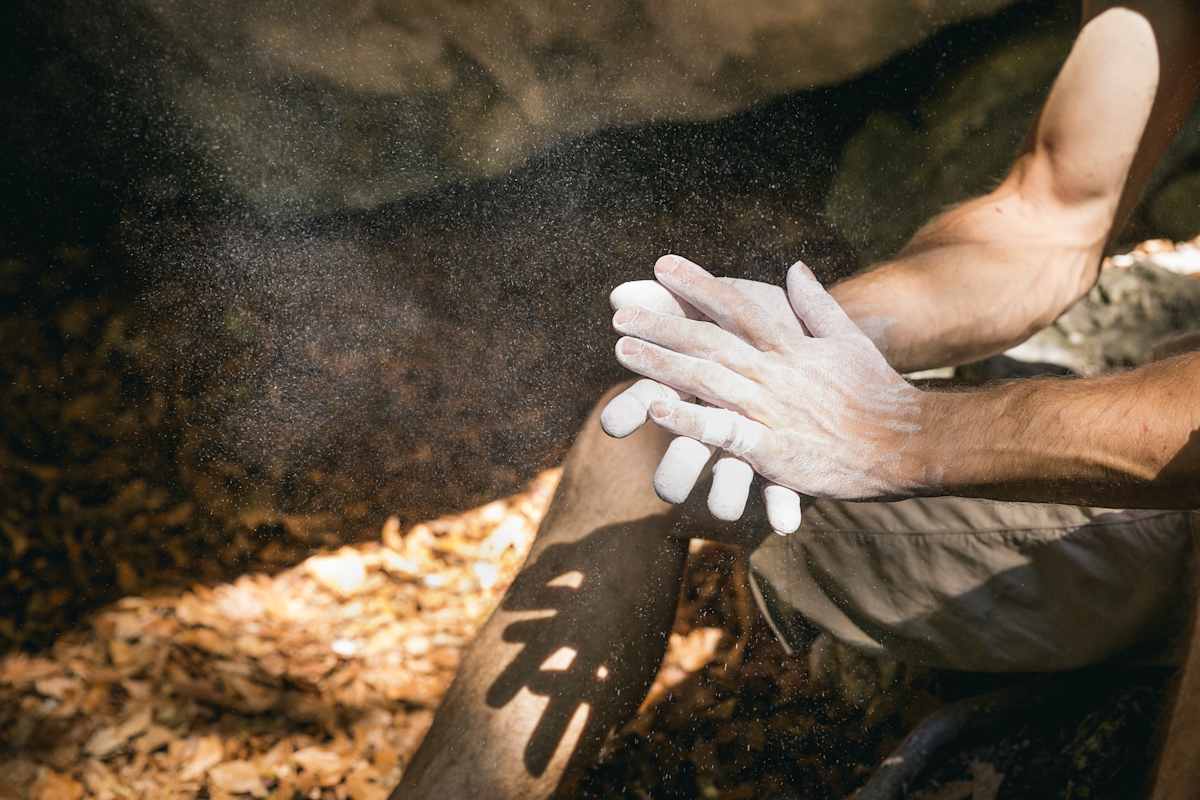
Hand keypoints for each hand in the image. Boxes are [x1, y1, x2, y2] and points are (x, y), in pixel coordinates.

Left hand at [612, 254, 931, 502]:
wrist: (908, 445)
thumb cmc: (877, 393)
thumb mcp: (849, 340)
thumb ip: (817, 304)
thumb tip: (794, 267)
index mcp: (791, 345)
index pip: (736, 305)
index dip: (696, 285)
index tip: (660, 266)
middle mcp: (776, 372)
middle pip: (710, 341)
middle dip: (662, 325)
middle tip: (617, 314)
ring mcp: (773, 411)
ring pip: (708, 381)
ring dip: (661, 364)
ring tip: (621, 350)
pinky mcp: (775, 451)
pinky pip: (726, 433)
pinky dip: (691, 420)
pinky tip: (657, 410)